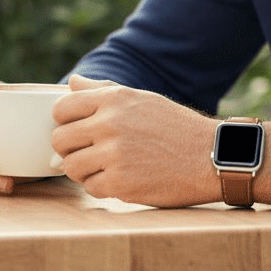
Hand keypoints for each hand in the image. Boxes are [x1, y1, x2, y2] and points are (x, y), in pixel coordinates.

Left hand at [51, 75, 221, 206]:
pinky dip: (102, 187)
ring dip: (85, 170)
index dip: (65, 122)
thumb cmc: (177, 127)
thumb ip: (103, 90)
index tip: (78, 131)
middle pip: (59, 140)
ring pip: (70, 167)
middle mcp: (110, 123)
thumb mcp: (142, 99)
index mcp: (114, 98)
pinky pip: (90, 188)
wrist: (211, 156)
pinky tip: (122, 179)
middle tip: (90, 153)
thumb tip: (73, 82)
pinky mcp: (120, 183)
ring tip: (107, 168)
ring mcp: (114, 154)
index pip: (61, 108)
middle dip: (70, 149)